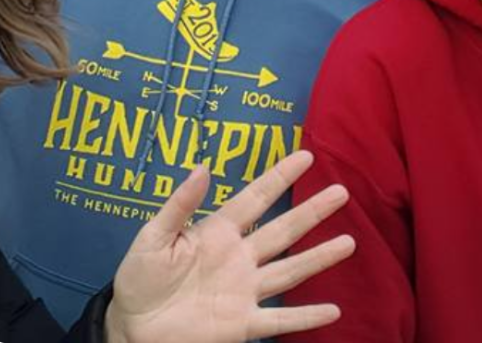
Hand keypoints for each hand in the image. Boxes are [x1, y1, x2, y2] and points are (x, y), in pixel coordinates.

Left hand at [105, 150, 353, 342]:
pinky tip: (333, 310)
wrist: (133, 329)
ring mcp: (244, 291)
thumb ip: (179, 205)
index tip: (306, 156)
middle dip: (312, 211)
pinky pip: (279, 319)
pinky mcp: (242, 325)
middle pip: (283, 230)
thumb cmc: (140, 279)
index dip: (280, 177)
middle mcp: (239, 257)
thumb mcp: (153, 236)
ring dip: (319, 257)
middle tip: (341, 192)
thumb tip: (202, 167)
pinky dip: (306, 317)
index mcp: (218, 232)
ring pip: (290, 270)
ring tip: (349, 242)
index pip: (255, 198)